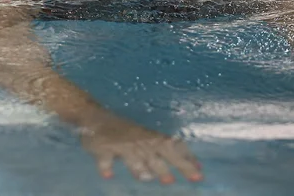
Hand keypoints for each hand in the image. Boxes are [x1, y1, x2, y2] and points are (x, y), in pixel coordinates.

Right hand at [80, 115, 202, 183]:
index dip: (187, 158)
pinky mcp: (102, 149)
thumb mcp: (146, 137)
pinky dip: (106, 167)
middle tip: (182, 178)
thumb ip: (165, 151)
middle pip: (159, 154)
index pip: (174, 146)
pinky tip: (108, 175)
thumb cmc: (124, 130)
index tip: (199, 171)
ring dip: (139, 167)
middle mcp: (140, 141)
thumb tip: (193, 164)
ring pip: (133, 158)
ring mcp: (120, 145)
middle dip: (172, 165)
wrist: (93, 116)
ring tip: (147, 177)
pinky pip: (104, 159)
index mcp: (151, 137)